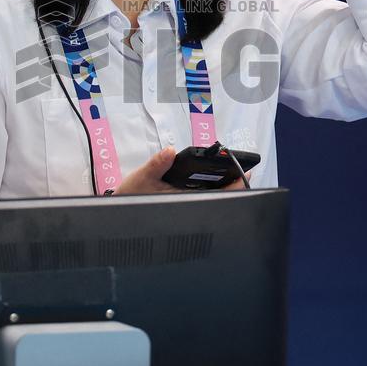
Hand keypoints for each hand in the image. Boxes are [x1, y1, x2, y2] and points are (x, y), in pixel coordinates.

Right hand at [112, 147, 249, 194]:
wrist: (122, 214)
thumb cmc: (133, 196)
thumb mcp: (143, 177)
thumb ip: (157, 164)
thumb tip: (169, 151)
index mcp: (184, 200)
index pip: (217, 196)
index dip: (233, 187)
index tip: (244, 174)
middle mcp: (190, 206)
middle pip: (219, 197)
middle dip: (232, 185)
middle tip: (241, 170)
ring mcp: (188, 207)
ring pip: (213, 199)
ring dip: (222, 186)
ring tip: (230, 172)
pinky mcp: (184, 205)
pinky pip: (204, 198)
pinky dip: (211, 188)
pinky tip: (213, 178)